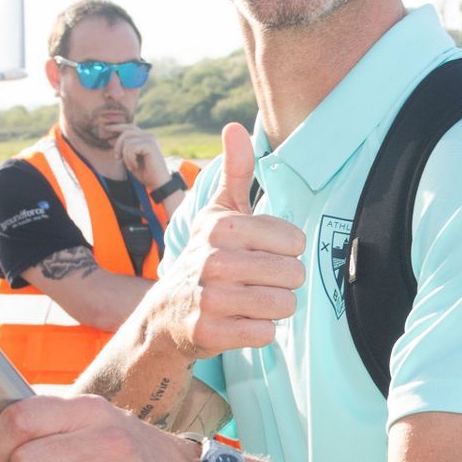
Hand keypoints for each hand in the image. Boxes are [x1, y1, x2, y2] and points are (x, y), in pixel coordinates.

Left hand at [110, 123, 169, 189]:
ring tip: (131, 166)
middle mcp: (149, 136)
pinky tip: (135, 166)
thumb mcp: (130, 158)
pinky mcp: (151, 145)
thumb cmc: (145, 173)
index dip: (117, 127)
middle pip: (126, 132)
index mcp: (145, 138)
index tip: (105, 128)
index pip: (129, 127)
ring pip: (127, 142)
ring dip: (125, 157)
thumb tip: (110, 139)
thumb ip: (124, 148)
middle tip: (117, 159)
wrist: (158, 183)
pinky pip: (131, 148)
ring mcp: (151, 139)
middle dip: (118, 145)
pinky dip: (130, 160)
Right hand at [142, 124, 305, 360]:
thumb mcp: (219, 213)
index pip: (295, 241)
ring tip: (251, 302)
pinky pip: (265, 334)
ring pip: (284, 305)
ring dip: (274, 308)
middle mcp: (214, 260)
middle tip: (257, 282)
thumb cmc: (206, 258)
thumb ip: (236, 171)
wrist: (165, 315)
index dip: (286, 252)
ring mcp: (210, 298)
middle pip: (293, 275)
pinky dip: (260, 332)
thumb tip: (235, 126)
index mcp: (223, 228)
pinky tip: (239, 322)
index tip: (262, 255)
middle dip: (283, 282)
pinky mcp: (209, 333)